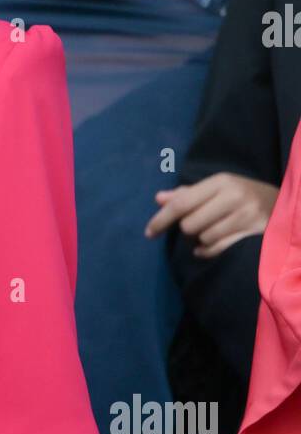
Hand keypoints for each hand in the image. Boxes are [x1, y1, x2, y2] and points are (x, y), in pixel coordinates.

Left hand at [144, 172, 277, 256]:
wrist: (285, 207)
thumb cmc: (243, 197)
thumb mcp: (217, 190)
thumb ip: (187, 195)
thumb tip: (158, 199)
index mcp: (221, 181)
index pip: (181, 203)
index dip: (161, 220)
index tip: (149, 233)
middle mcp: (234, 196)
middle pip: (189, 225)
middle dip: (188, 231)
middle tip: (199, 227)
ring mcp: (247, 216)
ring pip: (203, 239)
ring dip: (201, 242)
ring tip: (211, 234)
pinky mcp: (255, 235)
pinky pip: (218, 250)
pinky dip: (209, 251)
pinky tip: (212, 246)